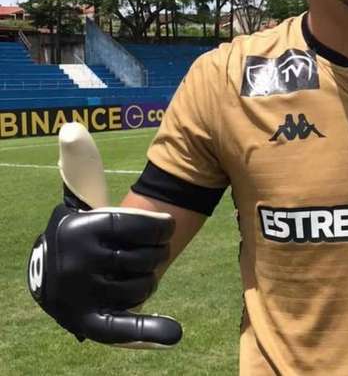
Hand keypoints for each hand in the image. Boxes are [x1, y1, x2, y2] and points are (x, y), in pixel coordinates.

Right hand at [27, 123, 181, 347]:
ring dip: (148, 276)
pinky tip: (172, 333)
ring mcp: (82, 293)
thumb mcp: (83, 195)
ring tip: (134, 269)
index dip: (160, 228)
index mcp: (83, 227)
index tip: (164, 227)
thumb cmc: (85, 229)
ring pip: (144, 284)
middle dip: (154, 253)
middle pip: (147, 258)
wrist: (62, 270)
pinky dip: (146, 331)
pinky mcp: (89, 322)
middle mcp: (77, 261)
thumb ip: (81, 162)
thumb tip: (71, 127)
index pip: (141, 226)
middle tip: (143, 251)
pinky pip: (122, 325)